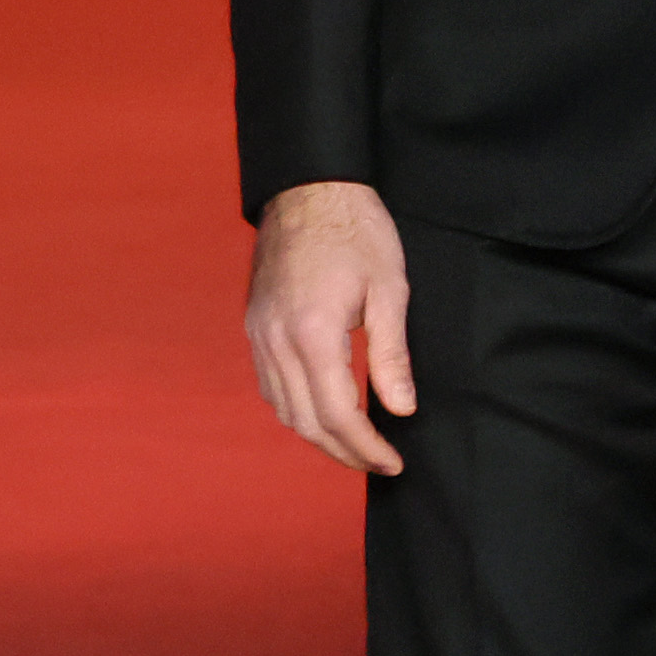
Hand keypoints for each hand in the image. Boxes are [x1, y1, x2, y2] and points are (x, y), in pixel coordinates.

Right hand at [247, 177, 416, 472]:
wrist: (309, 191)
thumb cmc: (357, 233)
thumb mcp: (390, 291)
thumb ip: (392, 355)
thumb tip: (400, 409)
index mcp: (312, 332)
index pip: (336, 412)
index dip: (365, 446)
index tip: (392, 462)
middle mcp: (276, 340)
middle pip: (305, 419)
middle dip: (343, 451)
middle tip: (379, 465)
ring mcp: (259, 333)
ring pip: (282, 407)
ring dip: (317, 435)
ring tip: (357, 447)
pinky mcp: (255, 326)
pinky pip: (270, 385)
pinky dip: (296, 408)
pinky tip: (324, 412)